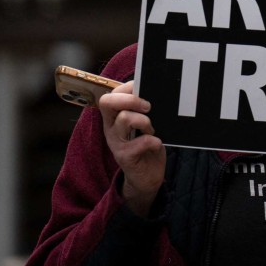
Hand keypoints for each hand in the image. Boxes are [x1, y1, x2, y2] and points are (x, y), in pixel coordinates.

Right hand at [99, 81, 165, 216]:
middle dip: (131, 99)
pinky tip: (157, 144)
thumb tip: (155, 91)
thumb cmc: (147, 146)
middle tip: (148, 107)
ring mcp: (116, 142)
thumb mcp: (145, 125)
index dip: (127, 88)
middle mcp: (111, 128)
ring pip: (124, 119)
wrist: (147, 177)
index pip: (110, 94)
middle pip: (108, 102)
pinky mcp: (125, 157)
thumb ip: (144, 111)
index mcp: (114, 117)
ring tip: (152, 129)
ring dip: (144, 121)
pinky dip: (153, 141)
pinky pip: (140, 142)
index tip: (144, 91)